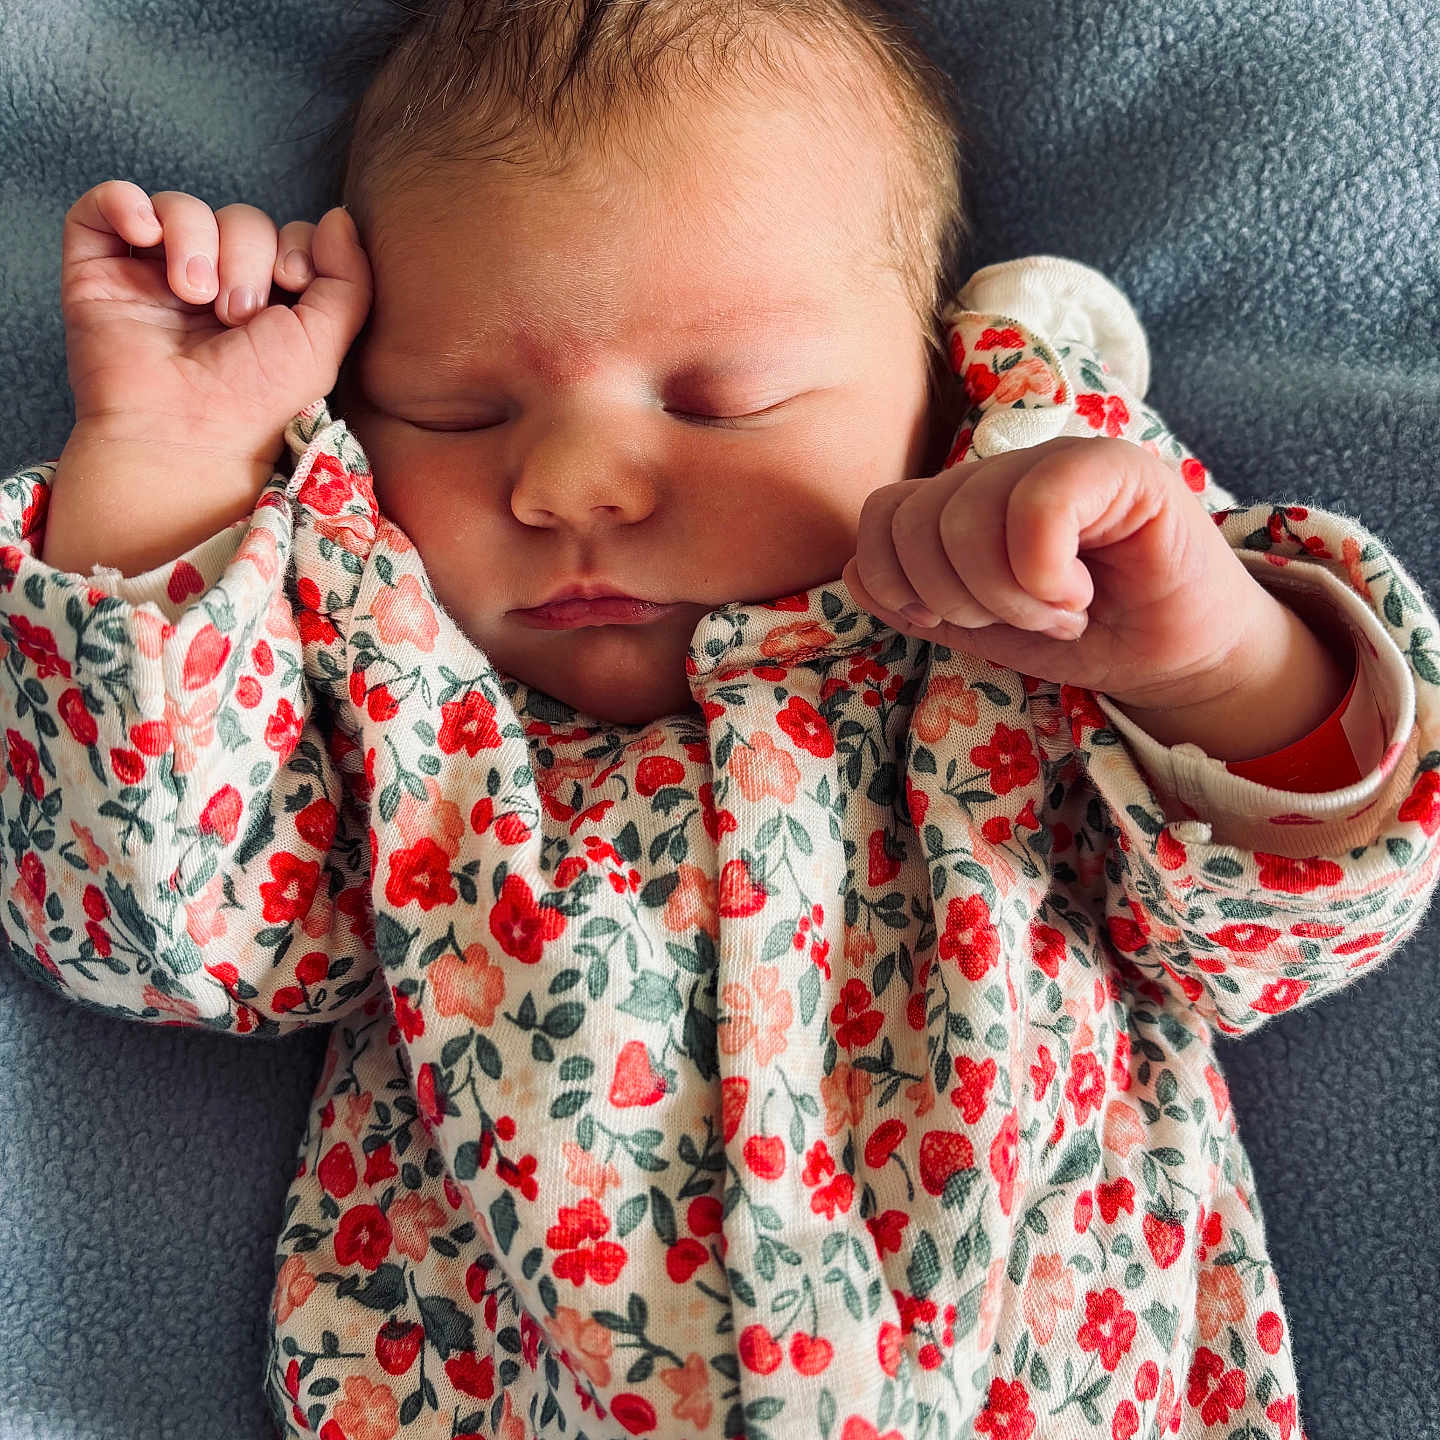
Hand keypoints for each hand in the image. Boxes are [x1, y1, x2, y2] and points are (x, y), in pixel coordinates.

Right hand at [60, 179, 371, 470]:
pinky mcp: (100, 270)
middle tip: (236, 315)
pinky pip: (109, 201)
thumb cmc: (256, 399)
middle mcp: (213, 283)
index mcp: (267, 300)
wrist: (185, 431)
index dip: (293, 246)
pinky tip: (146, 235)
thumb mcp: (324, 342)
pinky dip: (126, 202)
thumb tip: (339, 217)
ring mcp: (154, 275)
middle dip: (246, 256)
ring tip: (194, 296)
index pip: (285, 234)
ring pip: (181, 208)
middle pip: (239, 218)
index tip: (291, 281)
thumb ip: (347, 280)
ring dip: (195, 241)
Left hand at [843, 436, 1272, 709]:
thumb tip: (851, 570)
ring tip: (1059, 613)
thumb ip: (913, 600)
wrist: (1174, 659)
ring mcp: (1061, 460)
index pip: (883, 512)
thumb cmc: (1080, 638)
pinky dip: (1044, 572)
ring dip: (1009, 595)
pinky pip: (1038, 503)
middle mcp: (1005, 469)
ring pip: (967, 514)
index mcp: (963, 499)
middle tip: (1021, 620)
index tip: (954, 621)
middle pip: (917, 520)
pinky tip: (1078, 597)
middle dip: (959, 599)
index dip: (897, 580)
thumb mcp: (978, 628)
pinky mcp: (1120, 469)